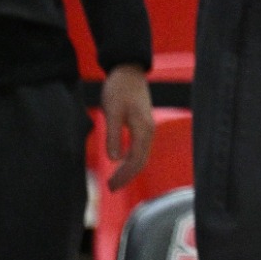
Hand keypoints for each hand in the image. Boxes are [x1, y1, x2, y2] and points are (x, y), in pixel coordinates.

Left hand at [101, 65, 154, 190]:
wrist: (128, 71)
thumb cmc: (119, 89)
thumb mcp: (112, 111)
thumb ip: (113, 135)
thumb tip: (114, 159)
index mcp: (143, 129)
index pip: (136, 160)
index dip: (124, 175)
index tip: (111, 186)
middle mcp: (149, 131)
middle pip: (141, 161)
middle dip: (127, 176)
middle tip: (111, 188)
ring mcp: (148, 127)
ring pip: (142, 155)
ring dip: (129, 169)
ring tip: (115, 180)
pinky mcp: (143, 124)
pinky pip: (140, 148)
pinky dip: (131, 159)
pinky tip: (122, 162)